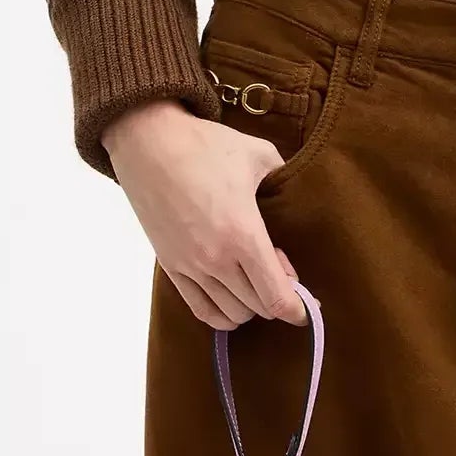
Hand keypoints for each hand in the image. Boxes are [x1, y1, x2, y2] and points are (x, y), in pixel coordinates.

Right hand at [102, 97, 307, 329]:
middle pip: (257, 307)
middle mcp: (216, 259)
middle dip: (278, 300)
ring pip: (230, 313)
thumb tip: (295, 196)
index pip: (277, 297)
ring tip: (257, 283)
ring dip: (251, 306)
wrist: (147, 141)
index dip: (297, 309)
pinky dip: (222, 313)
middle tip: (283, 276)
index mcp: (244, 234)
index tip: (307, 306)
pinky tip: (232, 299)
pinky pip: (200, 309)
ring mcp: (190, 266)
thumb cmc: (204, 146)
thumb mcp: (258, 155)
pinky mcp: (170, 265)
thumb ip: (283, 179)